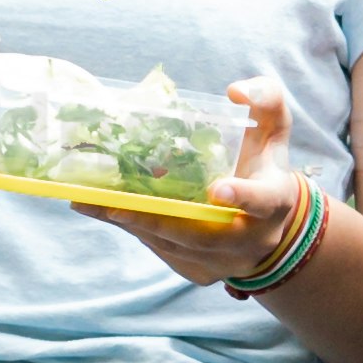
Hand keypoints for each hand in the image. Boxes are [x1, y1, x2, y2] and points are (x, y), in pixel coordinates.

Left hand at [113, 71, 300, 288]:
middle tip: (114, 203)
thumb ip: (266, 99)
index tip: (217, 189)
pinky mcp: (198, 271)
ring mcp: (223, 261)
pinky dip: (134, 230)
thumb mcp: (273, 128)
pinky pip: (162, 251)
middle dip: (155, 219)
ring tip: (89, 203)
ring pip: (173, 246)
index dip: (241, 197)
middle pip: (200, 235)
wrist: (267, 225)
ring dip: (132, 224)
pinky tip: (102, 210)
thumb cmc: (263, 166)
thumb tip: (235, 91)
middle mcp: (250, 240)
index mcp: (273, 201)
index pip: (261, 201)